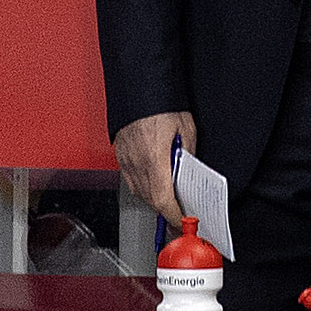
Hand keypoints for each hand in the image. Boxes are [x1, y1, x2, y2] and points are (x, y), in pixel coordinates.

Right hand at [114, 111, 195, 227]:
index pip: (164, 201)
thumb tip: (189, 171)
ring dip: (154, 199)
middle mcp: (137, 164)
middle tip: (179, 213)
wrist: (138, 88)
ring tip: (168, 199)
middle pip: (151, 200)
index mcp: (155, 160)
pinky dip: (143, 187)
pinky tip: (153, 183)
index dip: (175, 216)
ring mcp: (126, 161)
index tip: (183, 222)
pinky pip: (131, 181)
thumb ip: (188, 154)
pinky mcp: (120, 155)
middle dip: (166, 210)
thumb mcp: (186, 129)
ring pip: (139, 193)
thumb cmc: (161, 103)